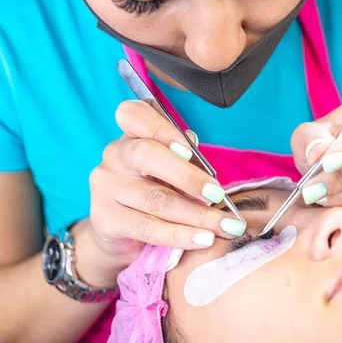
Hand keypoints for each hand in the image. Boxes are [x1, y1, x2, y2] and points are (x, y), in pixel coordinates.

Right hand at [88, 100, 246, 266]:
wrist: (123, 234)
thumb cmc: (156, 190)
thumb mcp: (171, 170)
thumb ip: (185, 158)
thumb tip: (200, 155)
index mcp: (132, 134)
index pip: (133, 114)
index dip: (162, 128)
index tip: (190, 150)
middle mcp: (114, 155)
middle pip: (146, 155)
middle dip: (188, 176)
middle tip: (217, 194)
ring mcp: (106, 187)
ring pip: (155, 199)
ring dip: (196, 214)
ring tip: (224, 225)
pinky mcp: (105, 219)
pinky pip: (149, 227)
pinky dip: (181, 235)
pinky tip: (203, 239)